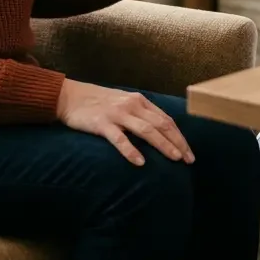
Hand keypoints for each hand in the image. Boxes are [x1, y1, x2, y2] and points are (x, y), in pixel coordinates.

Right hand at [56, 80, 194, 166]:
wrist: (70, 96)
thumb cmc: (98, 102)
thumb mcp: (124, 102)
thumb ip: (140, 114)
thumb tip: (159, 132)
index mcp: (139, 101)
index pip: (166, 119)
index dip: (179, 136)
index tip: (189, 152)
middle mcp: (132, 105)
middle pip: (161, 125)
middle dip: (178, 142)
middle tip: (189, 160)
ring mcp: (117, 114)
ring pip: (146, 130)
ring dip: (163, 145)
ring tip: (175, 158)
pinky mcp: (102, 123)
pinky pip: (119, 139)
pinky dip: (131, 151)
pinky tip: (140, 163)